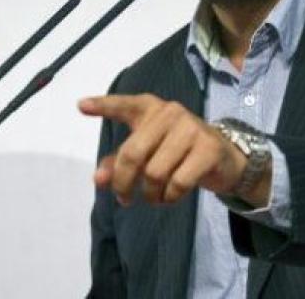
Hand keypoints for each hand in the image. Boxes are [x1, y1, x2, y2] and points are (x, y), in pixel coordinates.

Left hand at [79, 93, 270, 206]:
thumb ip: (118, 162)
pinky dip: (169, 197)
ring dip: (150, 194)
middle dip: (123, 182)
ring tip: (153, 197)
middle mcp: (169, 112)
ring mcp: (191, 128)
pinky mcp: (208, 148)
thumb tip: (98, 179)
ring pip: (155, 173)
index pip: (124, 105)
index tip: (80, 105)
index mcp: (149, 108)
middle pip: (133, 154)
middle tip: (124, 198)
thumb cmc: (175, 151)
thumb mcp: (146, 152)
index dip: (103, 106)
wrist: (223, 158)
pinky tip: (170, 196)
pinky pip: (178, 183)